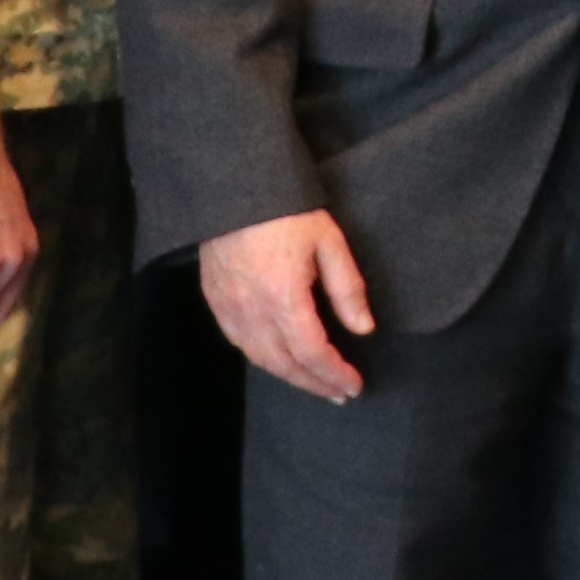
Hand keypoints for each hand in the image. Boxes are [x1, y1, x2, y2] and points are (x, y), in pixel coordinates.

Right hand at [202, 213, 378, 402]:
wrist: (233, 186)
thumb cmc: (287, 211)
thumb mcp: (329, 242)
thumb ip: (347, 289)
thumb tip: (364, 329)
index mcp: (284, 298)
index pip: (312, 353)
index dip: (334, 374)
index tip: (354, 386)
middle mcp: (253, 311)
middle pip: (285, 365)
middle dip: (315, 384)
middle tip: (339, 393)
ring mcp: (229, 308)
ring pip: (260, 359)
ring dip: (289, 376)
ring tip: (314, 382)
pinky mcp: (215, 300)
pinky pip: (239, 342)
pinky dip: (263, 359)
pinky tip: (279, 360)